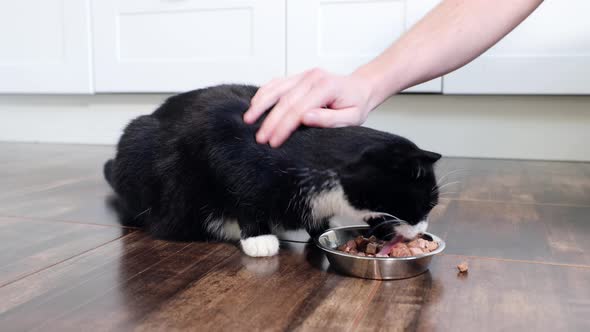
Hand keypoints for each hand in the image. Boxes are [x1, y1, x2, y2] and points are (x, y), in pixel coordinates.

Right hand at [243, 68, 374, 147]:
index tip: (273, 141)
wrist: (361, 88)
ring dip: (261, 104)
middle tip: (260, 138)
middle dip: (270, 120)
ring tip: (248, 119)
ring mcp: (304, 75)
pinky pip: (277, 83)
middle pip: (284, 100)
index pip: (298, 109)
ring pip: (276, 88)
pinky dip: (264, 93)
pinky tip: (255, 104)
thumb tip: (306, 117)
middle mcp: (313, 77)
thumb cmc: (356, 104)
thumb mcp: (352, 117)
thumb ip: (329, 118)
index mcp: (326, 87)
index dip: (284, 126)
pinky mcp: (298, 76)